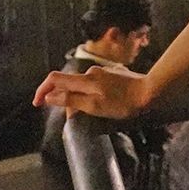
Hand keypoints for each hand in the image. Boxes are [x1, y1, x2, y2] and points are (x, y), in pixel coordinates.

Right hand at [32, 65, 150, 118]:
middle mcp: (92, 72)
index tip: (37, 103)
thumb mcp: (95, 106)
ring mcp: (103, 72)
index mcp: (85, 79)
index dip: (42, 90)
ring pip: (82, 84)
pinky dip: (90, 94)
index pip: (55, 79)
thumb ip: (71, 100)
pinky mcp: (113, 74)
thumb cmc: (124, 103)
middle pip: (68, 83)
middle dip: (63, 98)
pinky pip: (94, 84)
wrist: (151, 91)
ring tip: (88, 114)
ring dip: (78, 98)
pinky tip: (101, 104)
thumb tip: (49, 97)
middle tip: (71, 118)